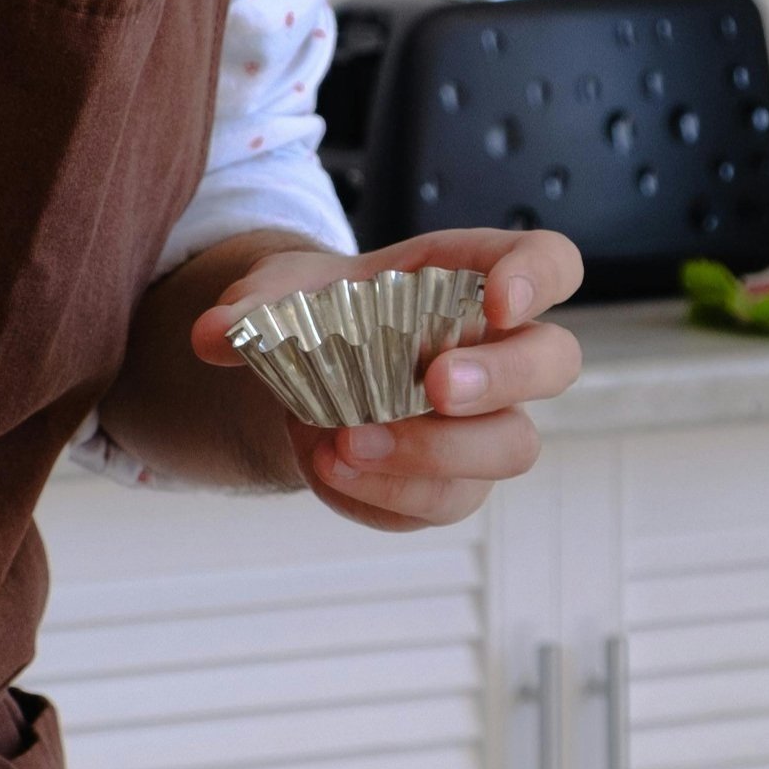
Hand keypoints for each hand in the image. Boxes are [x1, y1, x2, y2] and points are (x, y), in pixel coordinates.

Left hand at [190, 230, 583, 531]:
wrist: (303, 374)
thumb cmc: (319, 313)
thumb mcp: (278, 294)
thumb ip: (250, 306)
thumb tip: (214, 334)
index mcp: (474, 281)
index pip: (549, 264)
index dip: (539, 278)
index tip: (500, 301)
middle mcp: (500, 353)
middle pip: (554, 363)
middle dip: (501, 377)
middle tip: (434, 385)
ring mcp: (485, 425)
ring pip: (510, 448)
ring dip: (434, 453)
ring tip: (348, 442)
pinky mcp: (452, 485)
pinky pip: (440, 504)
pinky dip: (382, 496)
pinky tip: (327, 469)